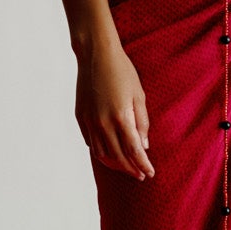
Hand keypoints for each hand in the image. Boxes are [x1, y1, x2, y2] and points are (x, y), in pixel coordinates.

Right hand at [76, 34, 153, 179]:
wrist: (95, 55)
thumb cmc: (122, 71)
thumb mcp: (139, 95)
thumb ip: (142, 122)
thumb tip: (144, 146)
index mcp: (121, 117)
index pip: (134, 151)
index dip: (143, 165)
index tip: (150, 173)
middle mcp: (103, 123)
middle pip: (118, 157)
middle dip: (131, 169)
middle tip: (141, 175)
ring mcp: (89, 121)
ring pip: (101, 154)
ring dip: (115, 165)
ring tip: (127, 168)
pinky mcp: (80, 117)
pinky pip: (91, 143)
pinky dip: (101, 153)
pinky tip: (110, 154)